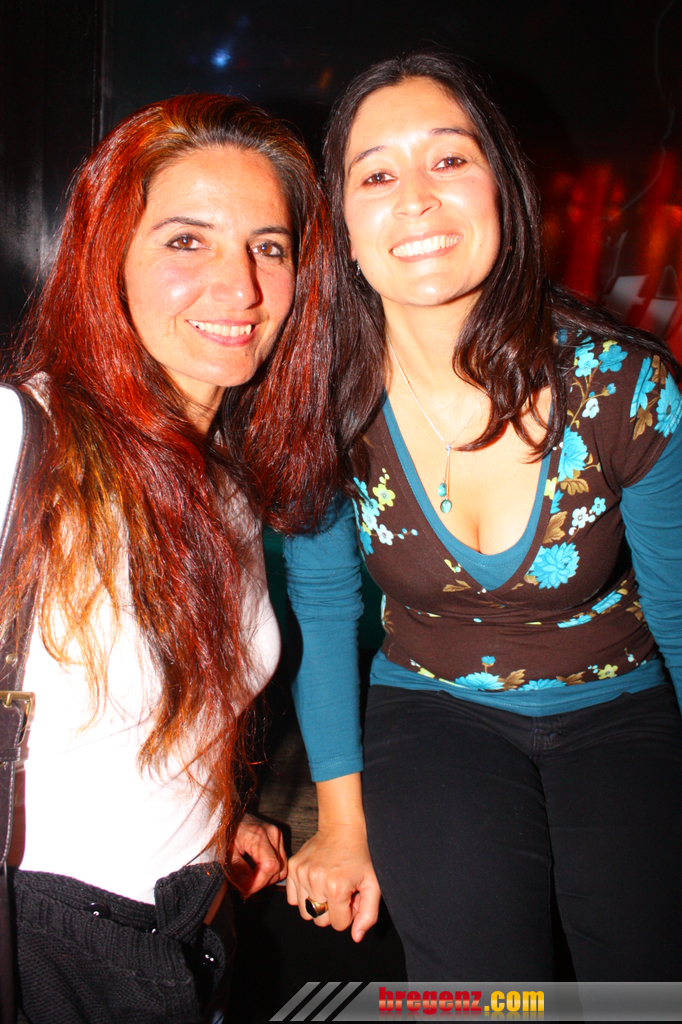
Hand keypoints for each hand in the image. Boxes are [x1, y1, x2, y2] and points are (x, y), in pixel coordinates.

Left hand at [228, 813, 286, 895]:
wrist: (228, 814)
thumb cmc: (225, 830)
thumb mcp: (226, 851)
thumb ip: (237, 869)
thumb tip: (247, 887)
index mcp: (259, 835)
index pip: (270, 866)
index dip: (259, 883)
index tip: (246, 891)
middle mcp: (273, 834)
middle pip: (278, 869)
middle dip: (261, 882)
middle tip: (244, 887)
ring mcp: (277, 835)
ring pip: (282, 867)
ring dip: (267, 878)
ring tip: (250, 879)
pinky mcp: (277, 838)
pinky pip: (281, 861)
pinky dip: (271, 871)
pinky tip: (256, 871)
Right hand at [286, 822, 380, 941]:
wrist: (342, 827)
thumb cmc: (360, 855)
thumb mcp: (373, 884)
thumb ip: (368, 914)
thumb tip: (356, 936)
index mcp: (337, 888)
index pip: (338, 925)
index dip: (347, 913)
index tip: (351, 896)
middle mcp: (316, 881)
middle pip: (320, 921)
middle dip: (332, 911)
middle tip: (341, 891)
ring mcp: (301, 874)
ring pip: (305, 912)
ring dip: (317, 905)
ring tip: (328, 887)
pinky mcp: (293, 868)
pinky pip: (292, 898)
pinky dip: (303, 895)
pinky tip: (315, 883)